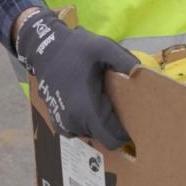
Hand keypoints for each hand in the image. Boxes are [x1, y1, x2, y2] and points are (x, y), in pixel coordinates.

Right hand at [16, 10, 138, 148]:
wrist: (45, 51)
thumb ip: (123, 59)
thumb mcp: (103, 47)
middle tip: (124, 109)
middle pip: (103, 138)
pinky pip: (78, 130)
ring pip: (90, 134)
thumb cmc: (77, 50)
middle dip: (114, 128)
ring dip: (99, 125)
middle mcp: (74, 121)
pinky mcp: (57, 121)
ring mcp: (63, 123)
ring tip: (107, 105)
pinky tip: (92, 105)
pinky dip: (87, 123)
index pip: (111, 138)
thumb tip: (139, 72)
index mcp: (88, 108)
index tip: (135, 125)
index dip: (124, 136)